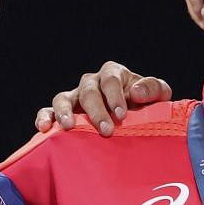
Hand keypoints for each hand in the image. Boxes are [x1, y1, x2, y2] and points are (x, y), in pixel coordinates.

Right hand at [33, 62, 173, 136]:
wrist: (138, 121)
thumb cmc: (147, 106)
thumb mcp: (158, 96)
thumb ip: (153, 89)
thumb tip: (136, 91)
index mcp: (113, 74)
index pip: (110, 79)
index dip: (114, 95)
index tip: (122, 114)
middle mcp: (91, 83)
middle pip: (88, 91)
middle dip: (96, 111)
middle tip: (107, 131)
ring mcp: (75, 97)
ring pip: (63, 98)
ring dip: (64, 112)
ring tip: (69, 127)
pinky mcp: (63, 113)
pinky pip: (48, 111)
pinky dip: (45, 118)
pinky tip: (45, 129)